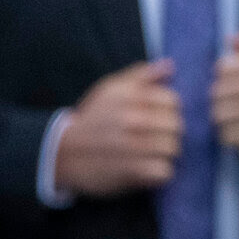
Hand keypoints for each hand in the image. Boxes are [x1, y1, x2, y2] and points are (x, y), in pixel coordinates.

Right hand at [55, 60, 181, 195]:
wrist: (63, 153)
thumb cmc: (93, 118)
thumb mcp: (110, 89)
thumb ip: (141, 75)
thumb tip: (170, 65)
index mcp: (130, 97)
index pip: (172, 101)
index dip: (169, 110)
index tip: (158, 118)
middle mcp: (132, 120)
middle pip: (176, 125)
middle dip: (170, 132)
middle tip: (158, 137)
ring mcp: (133, 147)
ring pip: (173, 148)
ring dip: (166, 153)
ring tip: (154, 153)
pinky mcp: (131, 172)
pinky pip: (165, 171)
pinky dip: (161, 172)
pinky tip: (150, 169)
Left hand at [212, 32, 238, 168]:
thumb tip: (229, 38)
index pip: (225, 67)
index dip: (222, 76)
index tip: (228, 82)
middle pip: (219, 91)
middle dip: (217, 100)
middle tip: (224, 105)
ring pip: (221, 114)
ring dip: (221, 120)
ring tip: (229, 119)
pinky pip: (231, 135)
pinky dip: (229, 136)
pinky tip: (237, 134)